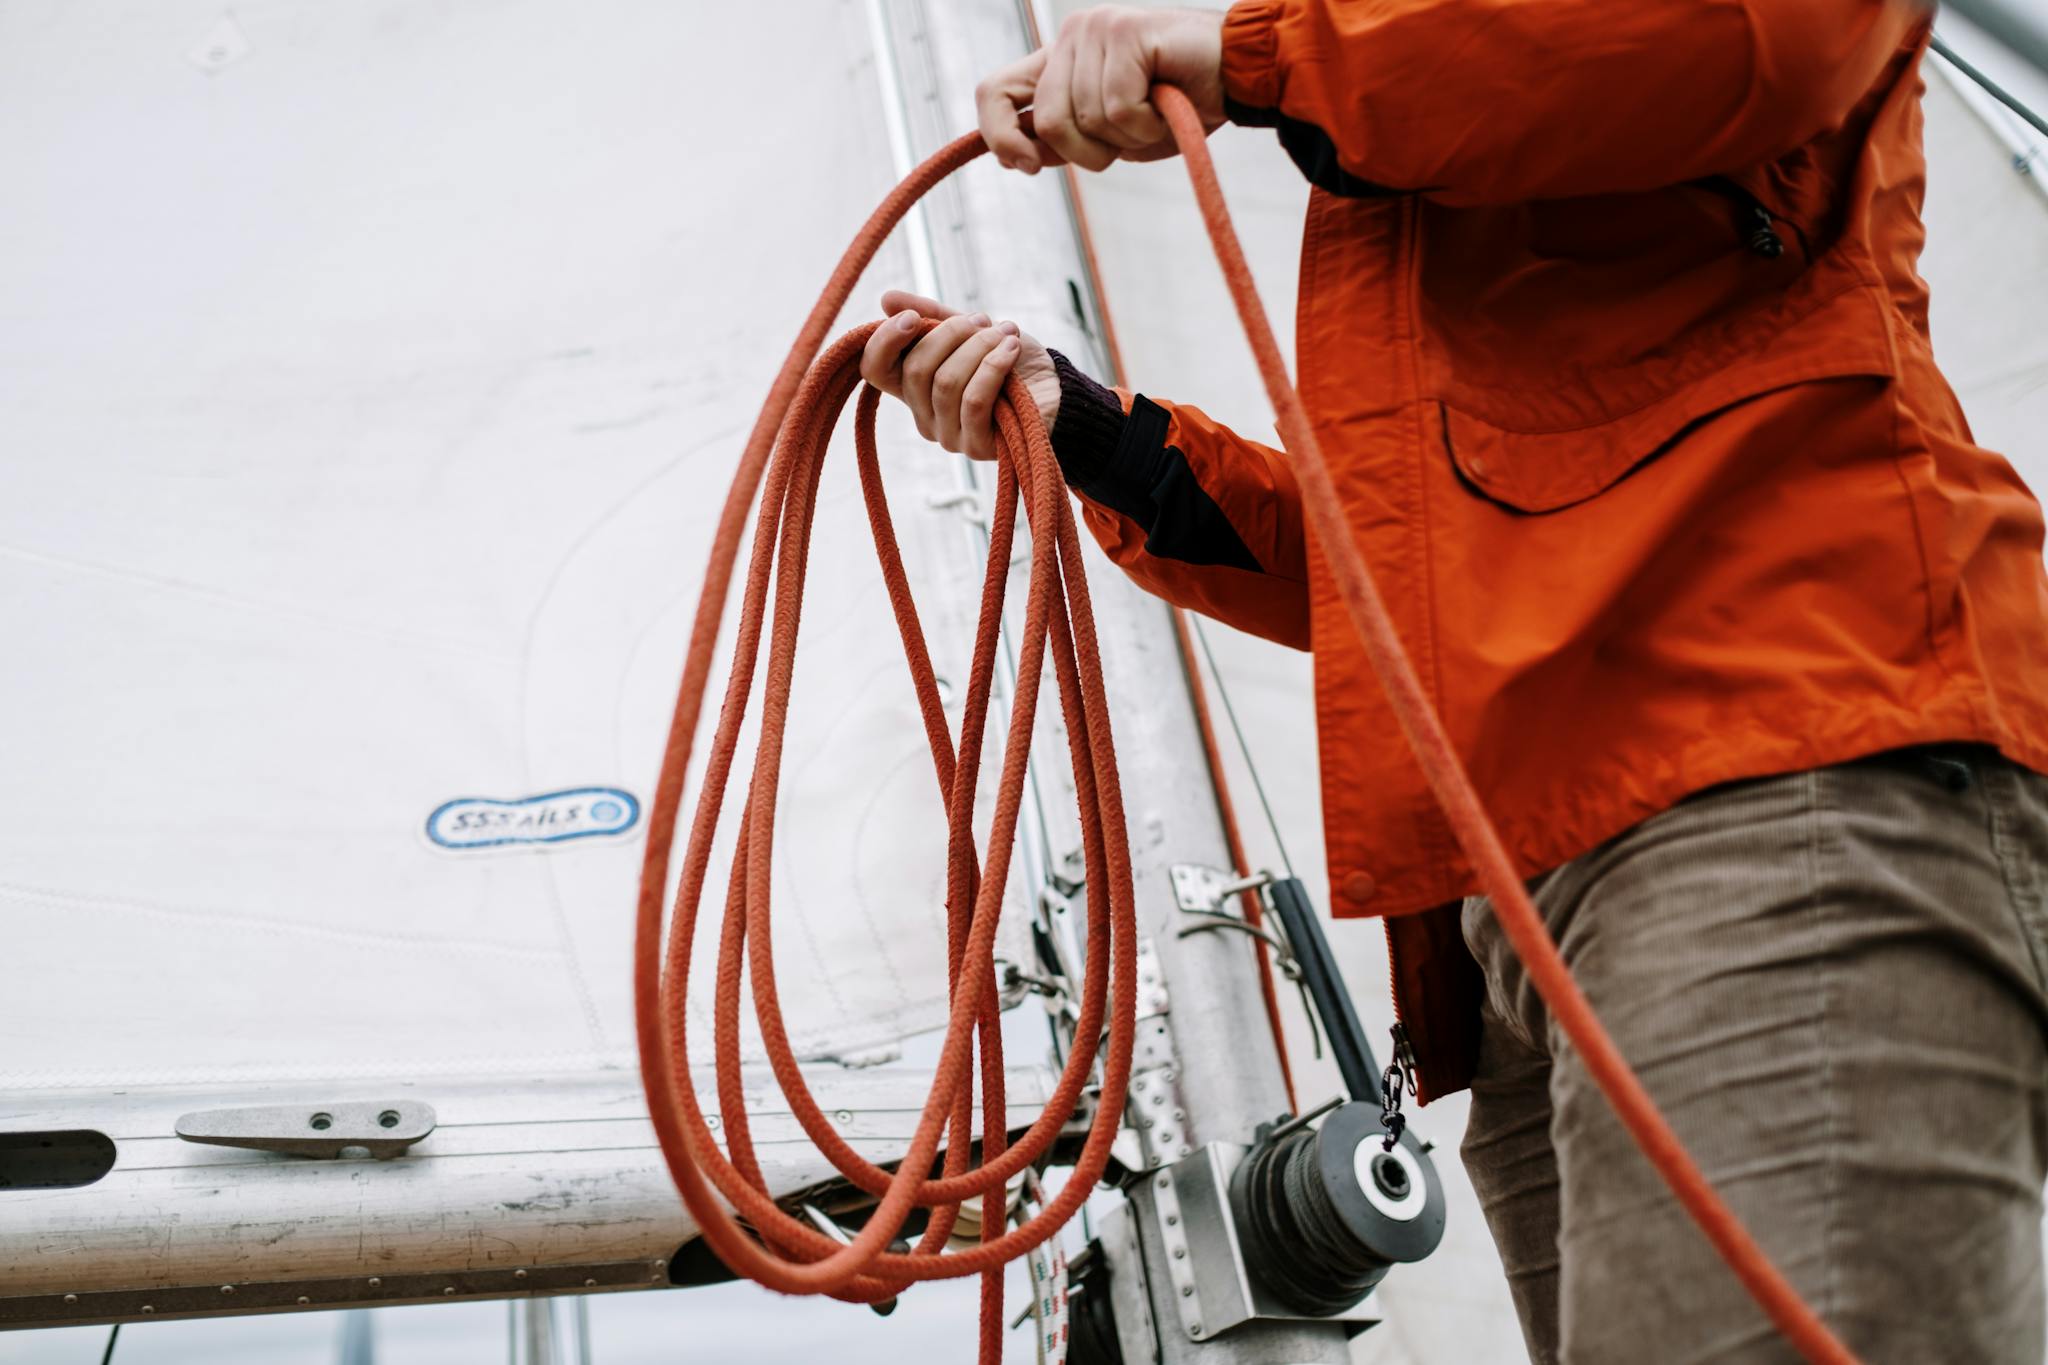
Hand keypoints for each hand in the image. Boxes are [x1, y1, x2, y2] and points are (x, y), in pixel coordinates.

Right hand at [858, 290, 1060, 460]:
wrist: (1057, 390)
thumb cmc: (1012, 361)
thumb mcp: (971, 330)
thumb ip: (931, 316)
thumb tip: (886, 299)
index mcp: (914, 386)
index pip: (875, 369)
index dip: (884, 341)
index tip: (912, 317)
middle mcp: (923, 414)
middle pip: (916, 369)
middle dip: (951, 334)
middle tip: (982, 320)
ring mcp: (948, 434)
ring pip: (946, 383)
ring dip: (979, 347)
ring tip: (1007, 333)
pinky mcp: (976, 445)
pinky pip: (973, 401)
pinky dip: (993, 367)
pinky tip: (1011, 348)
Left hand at [976, 6, 1225, 173]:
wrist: (1239, 78)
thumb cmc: (1180, 109)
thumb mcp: (1112, 136)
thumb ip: (1064, 139)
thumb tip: (1018, 154)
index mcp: (1059, 61)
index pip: (994, 92)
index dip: (997, 136)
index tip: (1026, 167)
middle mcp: (1070, 37)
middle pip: (1047, 120)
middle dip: (1090, 152)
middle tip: (1131, 136)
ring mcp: (1095, 29)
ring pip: (1084, 118)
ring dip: (1129, 137)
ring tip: (1158, 112)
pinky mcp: (1124, 31)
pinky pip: (1118, 108)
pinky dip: (1148, 124)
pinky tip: (1169, 101)